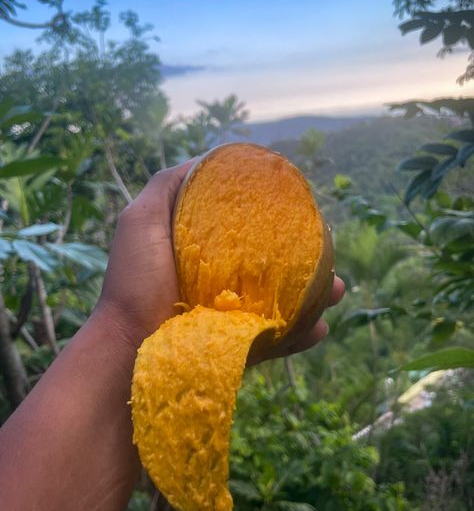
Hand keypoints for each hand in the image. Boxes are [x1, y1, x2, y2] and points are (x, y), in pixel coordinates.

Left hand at [97, 160, 344, 361]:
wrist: (127, 350)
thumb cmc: (134, 281)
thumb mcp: (141, 218)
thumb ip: (169, 185)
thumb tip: (210, 159)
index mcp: (203, 252)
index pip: (245, 230)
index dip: (272, 218)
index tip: (299, 208)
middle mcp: (220, 281)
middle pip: (271, 264)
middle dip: (304, 259)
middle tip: (327, 253)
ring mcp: (231, 315)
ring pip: (282, 300)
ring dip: (314, 296)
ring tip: (337, 289)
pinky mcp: (236, 346)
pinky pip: (276, 338)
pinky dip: (301, 334)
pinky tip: (320, 327)